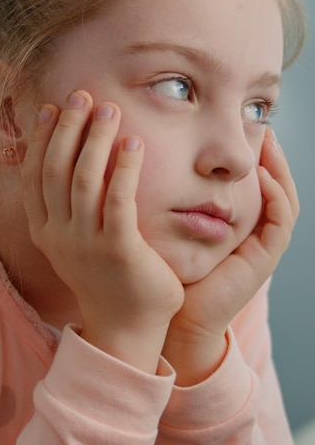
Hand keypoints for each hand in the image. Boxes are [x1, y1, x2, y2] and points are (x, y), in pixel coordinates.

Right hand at [22, 91, 183, 372]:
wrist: (128, 327)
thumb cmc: (109, 277)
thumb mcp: (77, 241)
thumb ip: (71, 207)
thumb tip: (75, 164)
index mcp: (46, 230)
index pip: (34, 175)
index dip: (40, 139)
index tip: (51, 108)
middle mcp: (59, 234)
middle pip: (55, 169)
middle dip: (67, 128)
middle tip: (82, 96)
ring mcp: (85, 243)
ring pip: (82, 178)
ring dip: (95, 139)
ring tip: (109, 109)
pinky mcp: (117, 248)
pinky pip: (117, 199)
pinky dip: (123, 167)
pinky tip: (134, 143)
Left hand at [162, 128, 298, 384]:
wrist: (177, 317)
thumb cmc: (172, 271)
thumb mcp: (176, 226)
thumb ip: (176, 199)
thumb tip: (160, 162)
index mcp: (237, 226)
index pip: (256, 185)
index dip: (255, 157)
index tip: (243, 129)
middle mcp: (254, 234)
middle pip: (275, 187)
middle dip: (273, 157)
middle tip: (264, 128)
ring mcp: (263, 247)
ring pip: (284, 200)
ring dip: (280, 170)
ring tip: (269, 143)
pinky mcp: (264, 259)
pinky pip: (280, 222)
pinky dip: (276, 196)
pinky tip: (263, 176)